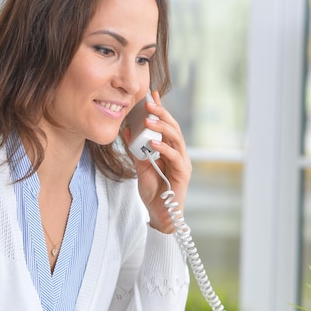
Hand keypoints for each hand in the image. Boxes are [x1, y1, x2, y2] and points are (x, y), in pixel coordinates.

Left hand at [124, 91, 191, 233]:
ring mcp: (182, 162)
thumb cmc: (154, 192)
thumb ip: (136, 151)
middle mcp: (179, 153)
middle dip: (161, 114)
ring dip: (162, 128)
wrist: (160, 215)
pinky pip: (175, 157)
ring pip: (176, 138)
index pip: (166, 126)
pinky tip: (153, 144)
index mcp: (170, 150)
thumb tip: (127, 131)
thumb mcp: (141, 167)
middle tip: (149, 102)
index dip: (160, 110)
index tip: (152, 95)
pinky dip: (164, 149)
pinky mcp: (183, 173)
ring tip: (149, 120)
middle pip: (173, 128)